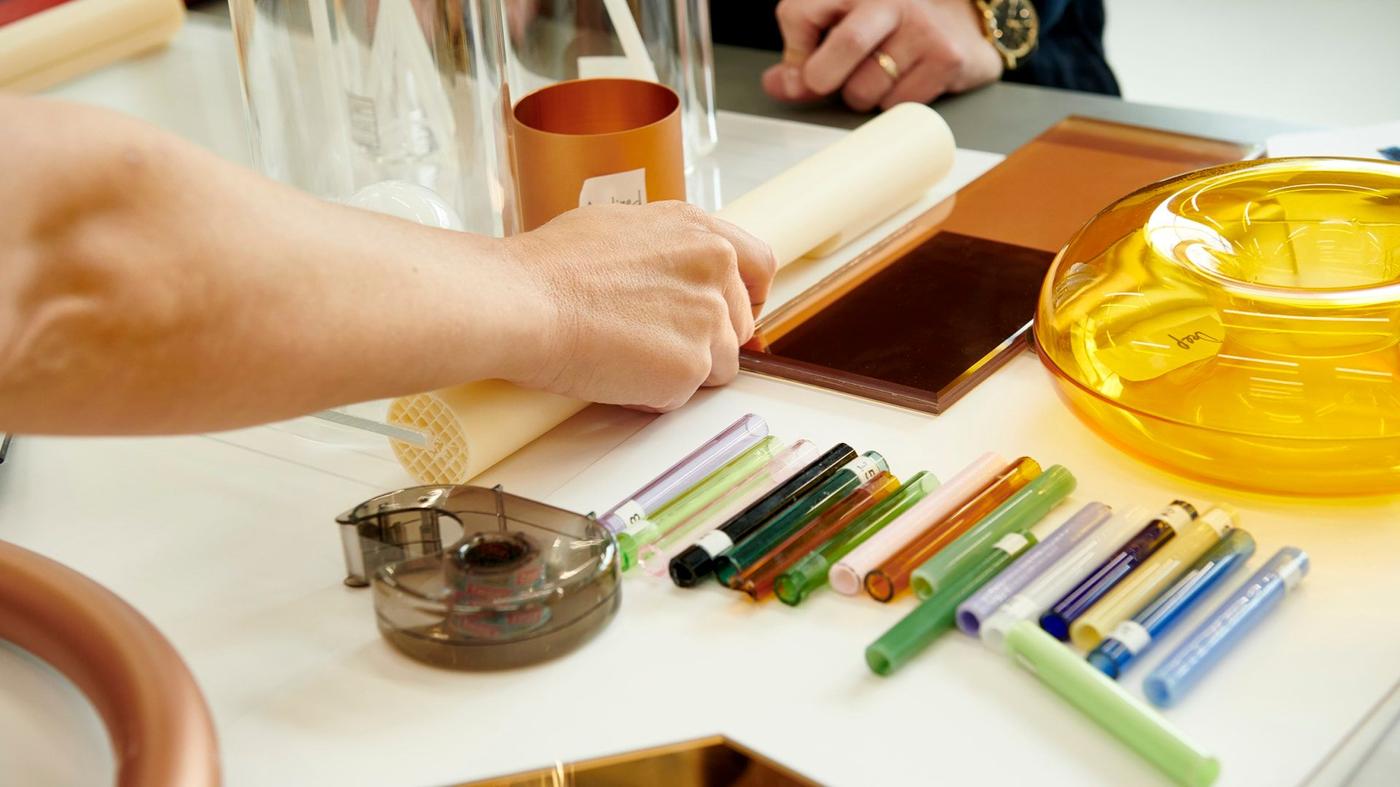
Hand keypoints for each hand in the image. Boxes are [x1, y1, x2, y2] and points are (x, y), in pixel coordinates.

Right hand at [504, 202, 776, 410]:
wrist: (523, 301)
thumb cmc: (549, 268)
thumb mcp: (618, 229)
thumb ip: (663, 250)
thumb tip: (666, 271)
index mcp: (698, 230)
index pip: (759, 266)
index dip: (746, 298)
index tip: (730, 315)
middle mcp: (715, 267)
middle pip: (738, 325)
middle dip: (704, 341)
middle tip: (652, 344)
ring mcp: (708, 317)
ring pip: (718, 366)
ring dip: (681, 371)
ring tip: (626, 355)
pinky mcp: (692, 364)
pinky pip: (684, 395)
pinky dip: (654, 395)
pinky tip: (617, 372)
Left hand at [762, 0, 1003, 111]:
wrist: (963, 21)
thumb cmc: (893, 25)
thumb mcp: (844, 24)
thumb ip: (806, 51)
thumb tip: (779, 84)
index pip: (800, 12)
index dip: (792, 52)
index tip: (798, 70)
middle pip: (844, 44)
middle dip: (822, 78)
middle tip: (825, 84)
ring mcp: (922, 27)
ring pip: (866, 88)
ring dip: (859, 97)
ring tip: (875, 77)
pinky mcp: (946, 58)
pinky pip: (897, 104)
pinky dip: (890, 105)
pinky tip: (903, 82)